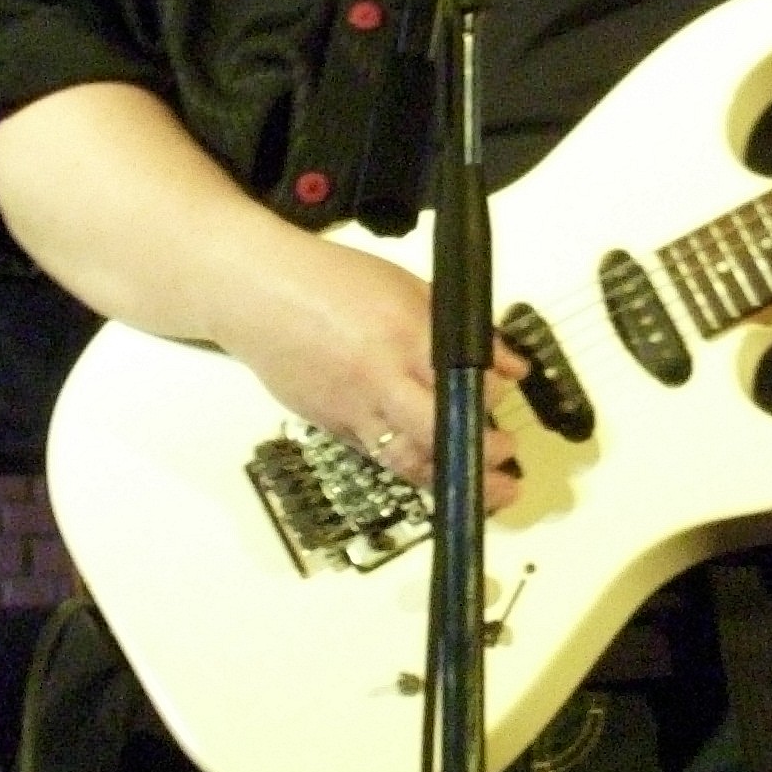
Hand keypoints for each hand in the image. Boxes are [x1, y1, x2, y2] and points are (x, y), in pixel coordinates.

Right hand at [215, 232, 525, 510]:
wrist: (259, 294)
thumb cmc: (338, 282)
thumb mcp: (411, 289)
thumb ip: (465, 331)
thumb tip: (512, 368)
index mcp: (405, 335)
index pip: (461, 380)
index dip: (492, 399)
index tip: (507, 400)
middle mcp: (378, 379)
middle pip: (435, 432)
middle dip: (479, 453)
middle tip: (506, 458)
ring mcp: (351, 409)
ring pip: (405, 460)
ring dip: (448, 478)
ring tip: (485, 489)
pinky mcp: (329, 427)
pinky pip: (376, 456)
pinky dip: (410, 465)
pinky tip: (434, 467)